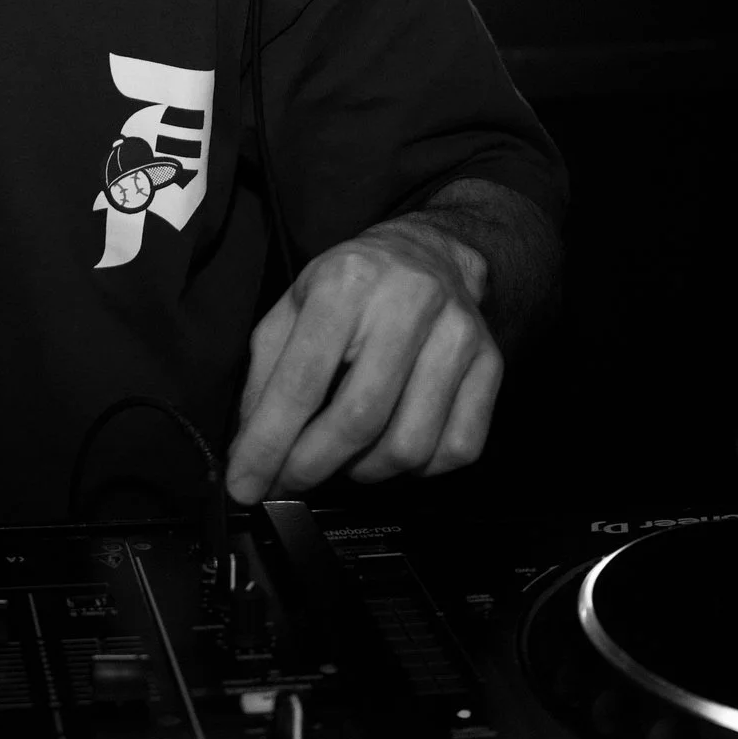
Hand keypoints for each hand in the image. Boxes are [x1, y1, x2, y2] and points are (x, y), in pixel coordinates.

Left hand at [226, 220, 501, 501]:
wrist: (429, 254)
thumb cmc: (352, 286)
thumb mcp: (292, 307)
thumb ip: (264, 376)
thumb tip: (251, 448)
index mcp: (346, 283)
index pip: (301, 383)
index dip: (268, 444)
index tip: (245, 484)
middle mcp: (407, 304)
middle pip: (357, 420)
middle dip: (311, 467)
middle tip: (286, 484)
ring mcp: (457, 335)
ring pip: (409, 445)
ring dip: (363, 472)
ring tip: (341, 459)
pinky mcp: (491, 364)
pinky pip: (456, 448)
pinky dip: (416, 470)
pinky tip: (390, 449)